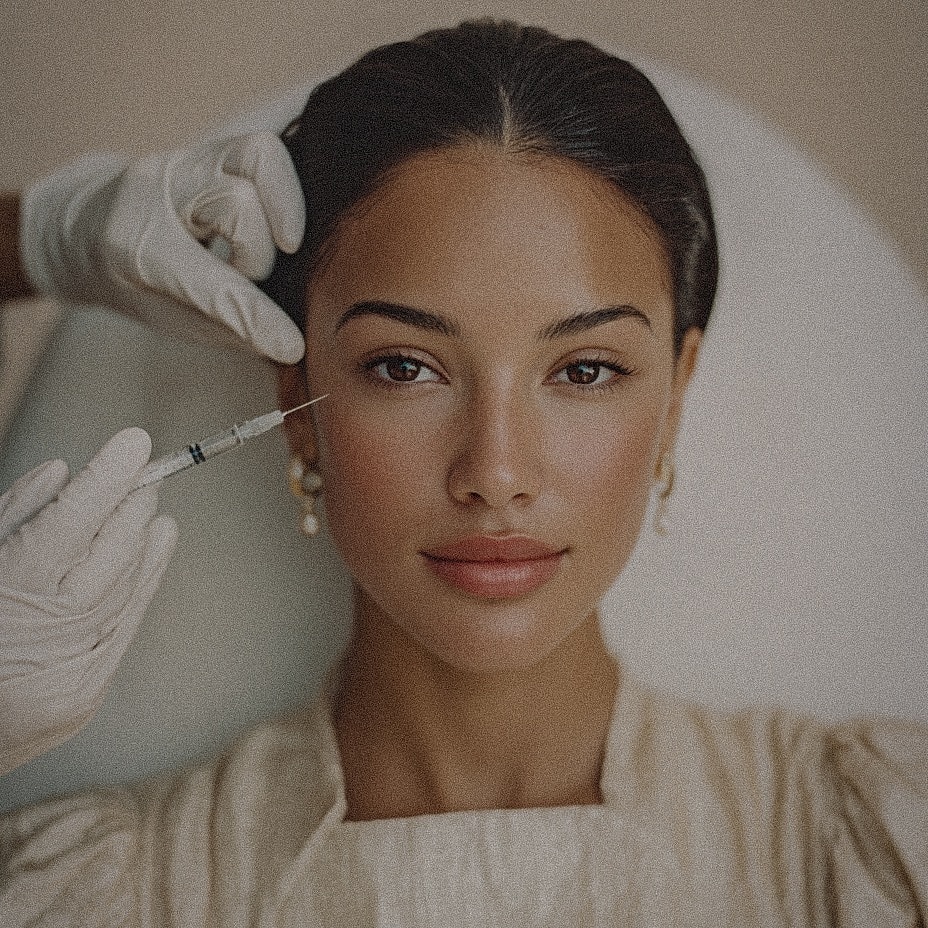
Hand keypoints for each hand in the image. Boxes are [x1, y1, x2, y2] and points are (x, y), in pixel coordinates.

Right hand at [0, 429, 176, 774]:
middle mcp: (44, 634)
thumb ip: (14, 518)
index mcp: (6, 593)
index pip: (70, 524)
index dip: (107, 480)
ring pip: (124, 585)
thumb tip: (64, 471)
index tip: (135, 442)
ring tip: (146, 500)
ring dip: (140, 537)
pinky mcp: (85, 694)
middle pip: (110, 554)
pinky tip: (161, 538)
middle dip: (130, 506)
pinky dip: (146, 575)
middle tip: (143, 471)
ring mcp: (69, 670)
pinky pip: (126, 621)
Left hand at [19, 133, 305, 362]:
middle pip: (239, 202)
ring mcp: (187, 158)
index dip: (256, 316)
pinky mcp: (213, 148)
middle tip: (246, 277)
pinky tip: (279, 220)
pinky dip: (286, 189)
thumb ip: (225, 328)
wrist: (82, 223)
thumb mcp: (165, 319)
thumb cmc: (130, 281)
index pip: (210, 283)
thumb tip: (287, 342)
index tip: (291, 347)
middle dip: (260, 252)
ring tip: (272, 245)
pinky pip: (266, 153)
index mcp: (135, 244)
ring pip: (260, 156)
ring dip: (283, 209)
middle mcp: (158, 188)